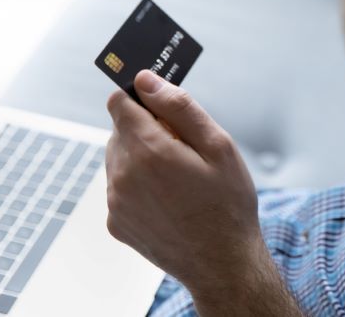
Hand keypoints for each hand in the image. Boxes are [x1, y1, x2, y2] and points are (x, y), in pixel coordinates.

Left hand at [105, 71, 271, 306]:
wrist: (223, 264)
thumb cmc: (228, 204)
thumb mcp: (219, 146)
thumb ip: (179, 107)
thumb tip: (145, 80)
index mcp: (148, 151)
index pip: (119, 102)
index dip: (142, 98)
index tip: (162, 107)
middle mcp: (122, 175)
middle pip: (120, 129)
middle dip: (147, 129)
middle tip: (184, 149)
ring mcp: (116, 202)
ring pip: (118, 157)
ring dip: (142, 156)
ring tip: (178, 176)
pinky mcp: (116, 223)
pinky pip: (120, 186)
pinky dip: (138, 183)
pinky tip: (169, 198)